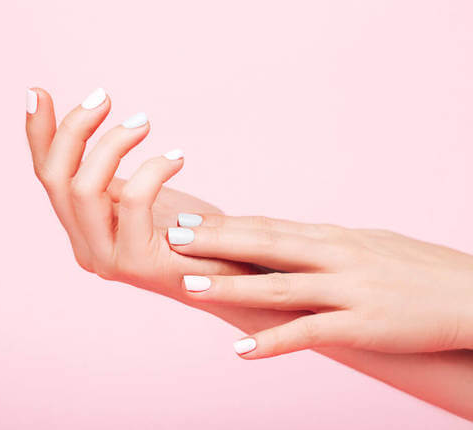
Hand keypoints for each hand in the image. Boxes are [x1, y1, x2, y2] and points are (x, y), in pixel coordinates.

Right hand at [25, 87, 254, 300]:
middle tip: (104, 97)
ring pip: (83, 188)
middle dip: (74, 129)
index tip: (37, 91)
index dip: (38, 134)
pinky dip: (153, 168)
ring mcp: (107, 259)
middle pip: (55, 178)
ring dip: (112, 143)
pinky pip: (134, 200)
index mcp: (83, 229)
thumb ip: (114, 180)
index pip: (49, 177)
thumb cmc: (193, 235)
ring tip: (144, 122)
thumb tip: (93, 139)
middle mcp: (85, 247)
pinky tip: (178, 157)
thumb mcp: (146, 198)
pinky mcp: (138, 264)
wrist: (231, 278)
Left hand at [167, 213, 472, 356]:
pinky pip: (309, 333)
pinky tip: (241, 351)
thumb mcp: (367, 246)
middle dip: (216, 243)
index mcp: (334, 237)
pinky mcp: (361, 324)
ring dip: (230, 288)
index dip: (227, 225)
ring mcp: (348, 289)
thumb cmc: (418, 270)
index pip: (270, 227)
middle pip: (264, 246)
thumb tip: (294, 241)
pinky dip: (273, 341)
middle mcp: (336, 255)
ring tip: (189, 287)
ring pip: (278, 286)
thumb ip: (327, 246)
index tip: (191, 222)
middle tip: (173, 239)